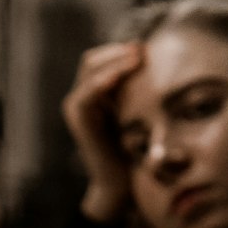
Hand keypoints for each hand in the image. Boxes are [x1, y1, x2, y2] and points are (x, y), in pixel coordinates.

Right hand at [62, 41, 141, 222]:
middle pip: (92, 59)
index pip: (102, 57)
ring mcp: (77, 107)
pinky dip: (101, 81)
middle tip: (141, 50)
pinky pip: (86, 94)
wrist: (122, 180)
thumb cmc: (135, 144)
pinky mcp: (78, 121)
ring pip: (89, 69)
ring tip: (136, 58)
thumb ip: (136, 84)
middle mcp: (81, 96)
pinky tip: (118, 76)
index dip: (121, 49)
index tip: (145, 47)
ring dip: (113, 60)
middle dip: (116, 51)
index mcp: (95, 91)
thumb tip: (150, 54)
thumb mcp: (137, 107)